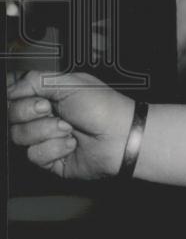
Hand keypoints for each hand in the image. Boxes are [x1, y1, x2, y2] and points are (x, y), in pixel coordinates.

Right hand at [8, 70, 134, 179]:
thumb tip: (11, 88)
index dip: (18, 97)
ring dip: (46, 131)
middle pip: (12, 115)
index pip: (14, 94)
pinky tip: (72, 144)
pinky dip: (54, 148)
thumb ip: (36, 80)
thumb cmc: (103, 108)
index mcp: (47, 93)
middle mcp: (43, 115)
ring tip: (69, 128)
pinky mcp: (49, 158)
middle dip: (31, 112)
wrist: (120, 137)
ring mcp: (44, 137)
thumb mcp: (71, 83)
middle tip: (53, 110)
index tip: (36, 97)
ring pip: (19, 136)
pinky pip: (34, 155)